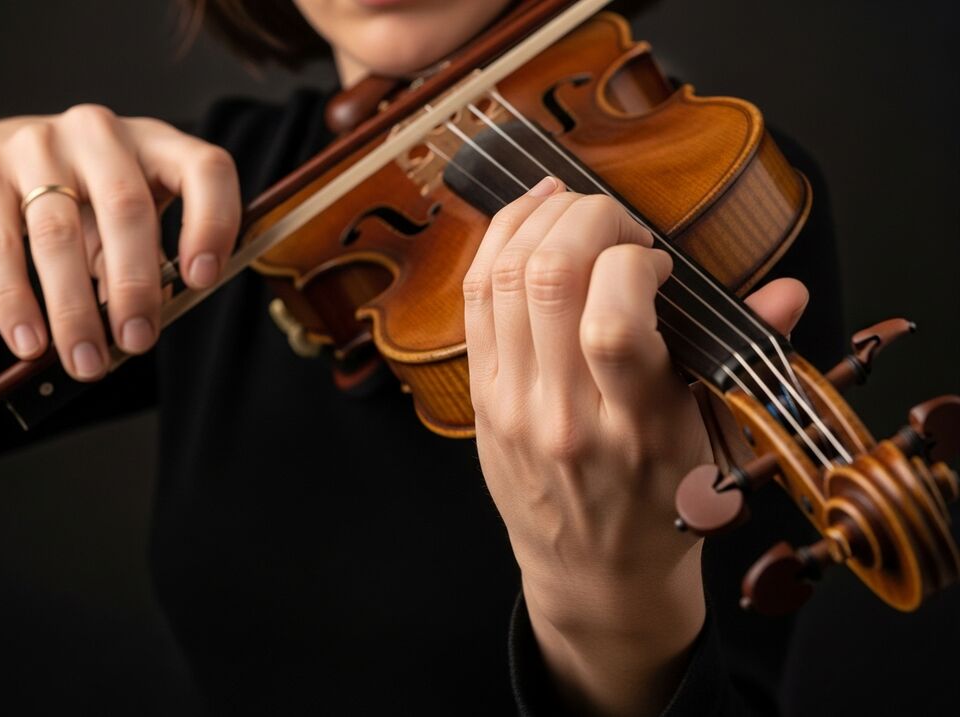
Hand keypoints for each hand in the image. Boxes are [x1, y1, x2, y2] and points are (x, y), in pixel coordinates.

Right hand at [0, 105, 239, 379]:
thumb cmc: (84, 200)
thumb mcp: (128, 219)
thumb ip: (148, 256)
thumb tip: (145, 318)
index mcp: (158, 145)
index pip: (205, 170)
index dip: (212, 223)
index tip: (202, 279)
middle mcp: (101, 134)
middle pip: (127, 206)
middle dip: (135, 285)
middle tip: (137, 340)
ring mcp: (39, 146)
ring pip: (59, 234)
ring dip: (75, 309)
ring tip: (87, 361)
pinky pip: (2, 248)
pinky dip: (17, 304)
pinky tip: (32, 342)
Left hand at [464, 177, 808, 714]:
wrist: (593, 573)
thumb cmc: (664, 508)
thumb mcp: (720, 446)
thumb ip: (747, 360)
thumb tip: (788, 291)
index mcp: (638, 430)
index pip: (614, 326)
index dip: (633, 263)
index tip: (656, 264)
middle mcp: (566, 415)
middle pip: (549, 281)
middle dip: (586, 219)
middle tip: (618, 224)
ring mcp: (513, 405)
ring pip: (503, 279)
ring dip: (539, 219)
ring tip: (574, 206)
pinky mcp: (481, 397)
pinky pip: (475, 299)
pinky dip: (497, 242)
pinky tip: (529, 217)